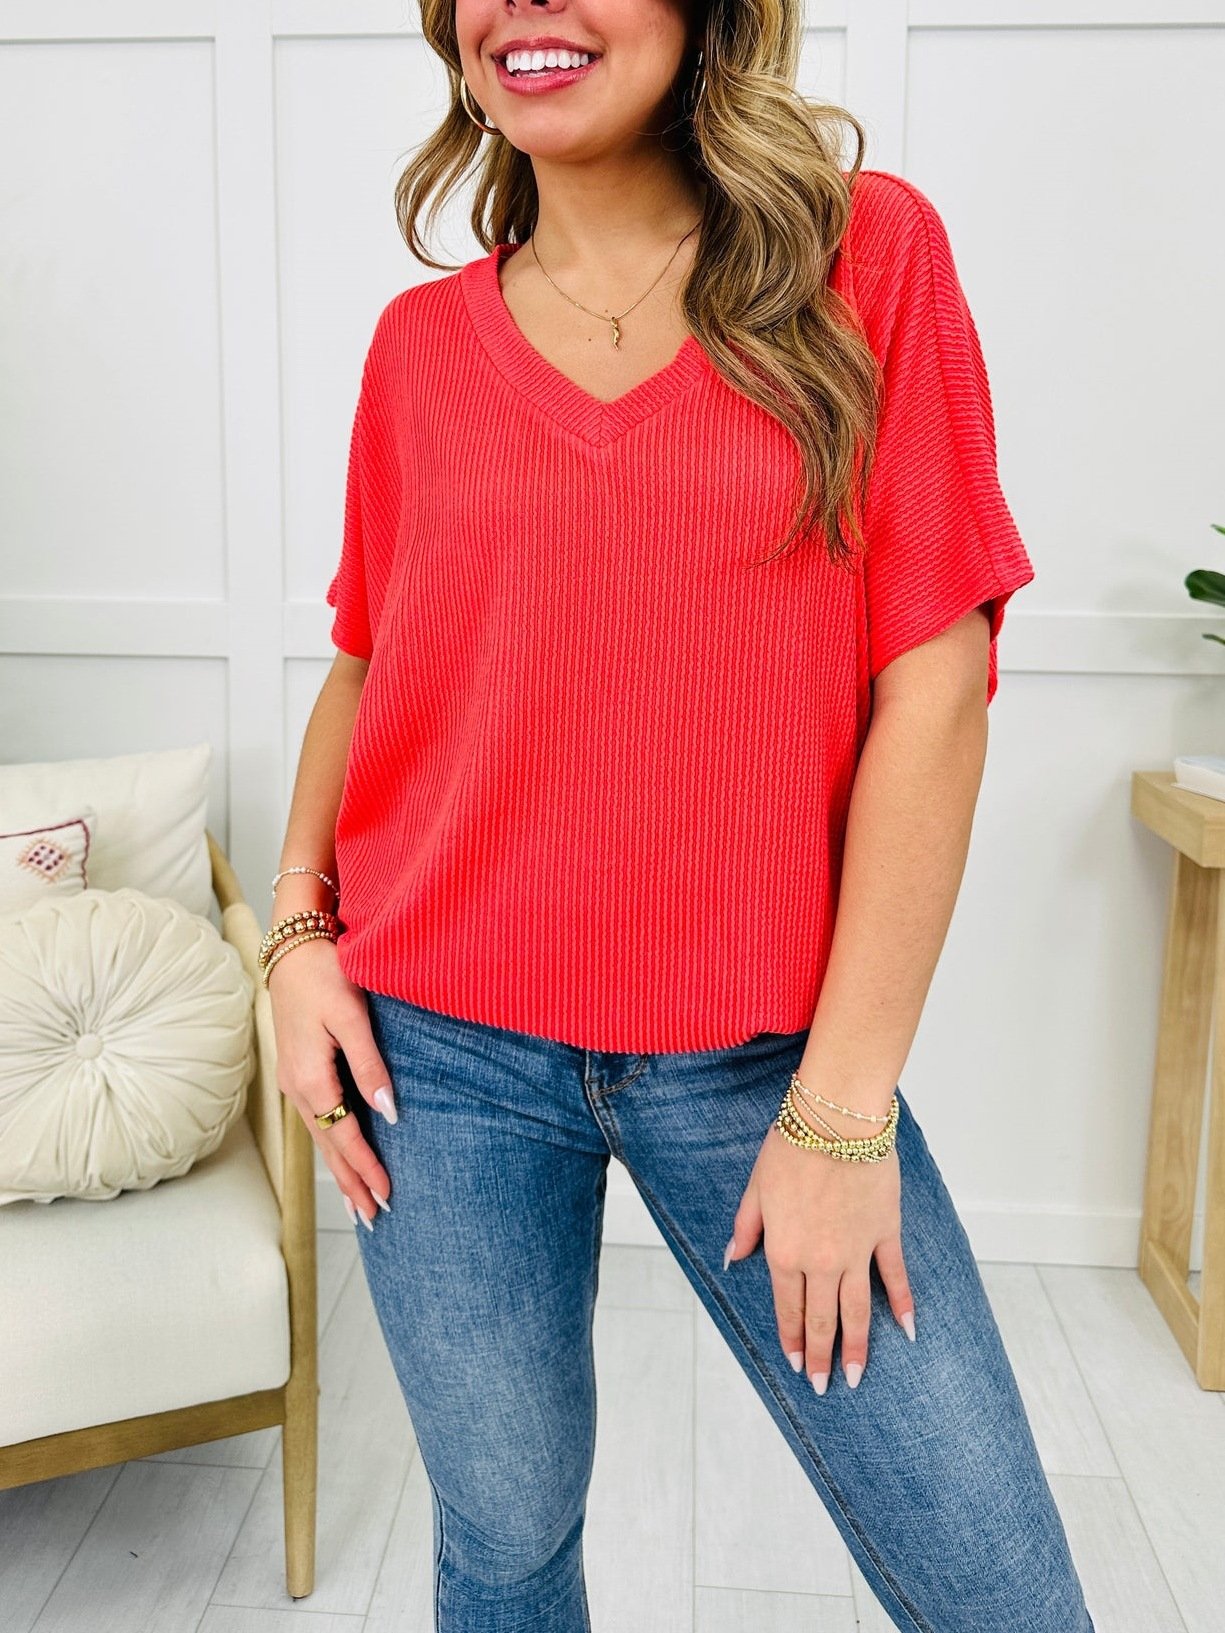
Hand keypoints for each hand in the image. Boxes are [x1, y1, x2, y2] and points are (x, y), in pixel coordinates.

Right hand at [266, 936, 395, 1229]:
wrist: (292, 948)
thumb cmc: (326, 975)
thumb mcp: (352, 1015)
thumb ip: (370, 1064)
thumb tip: (389, 1112)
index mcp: (311, 1078)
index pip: (344, 1135)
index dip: (367, 1168)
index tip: (388, 1196)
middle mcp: (297, 1087)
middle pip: (329, 1147)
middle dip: (351, 1184)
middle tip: (375, 1219)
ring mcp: (293, 1081)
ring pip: (320, 1137)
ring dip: (340, 1171)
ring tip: (358, 1204)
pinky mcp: (297, 1072)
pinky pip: (316, 1121)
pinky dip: (331, 1146)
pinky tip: (340, 1156)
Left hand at [725, 1120, 914, 1392]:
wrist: (837, 1122)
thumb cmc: (792, 1146)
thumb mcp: (756, 1186)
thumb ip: (747, 1227)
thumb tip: (734, 1258)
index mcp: (786, 1252)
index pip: (788, 1308)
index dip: (792, 1340)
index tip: (796, 1366)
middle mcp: (821, 1261)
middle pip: (822, 1319)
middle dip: (822, 1357)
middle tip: (827, 1387)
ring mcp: (857, 1251)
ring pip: (857, 1310)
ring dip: (858, 1347)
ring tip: (857, 1378)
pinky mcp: (885, 1233)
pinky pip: (895, 1277)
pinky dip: (902, 1306)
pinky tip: (907, 1332)